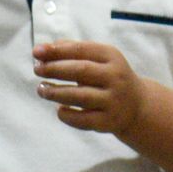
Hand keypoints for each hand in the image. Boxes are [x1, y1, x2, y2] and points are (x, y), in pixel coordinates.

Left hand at [32, 40, 146, 134]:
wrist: (136, 105)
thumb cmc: (108, 77)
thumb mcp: (99, 59)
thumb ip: (73, 51)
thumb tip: (43, 50)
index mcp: (112, 56)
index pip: (81, 49)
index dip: (57, 50)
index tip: (36, 52)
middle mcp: (115, 77)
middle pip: (81, 71)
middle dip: (54, 69)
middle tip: (37, 69)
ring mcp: (113, 101)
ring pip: (80, 96)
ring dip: (56, 92)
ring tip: (41, 89)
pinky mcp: (109, 122)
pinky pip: (83, 120)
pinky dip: (67, 115)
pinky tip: (59, 109)